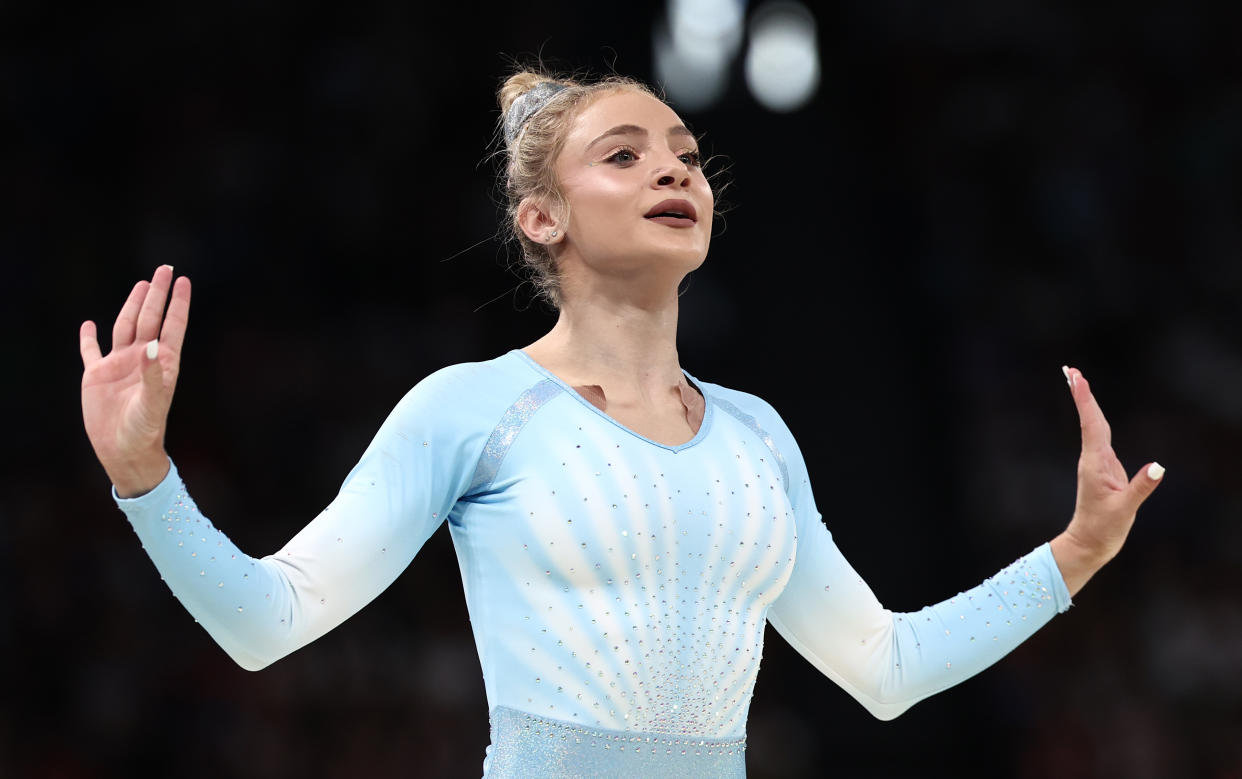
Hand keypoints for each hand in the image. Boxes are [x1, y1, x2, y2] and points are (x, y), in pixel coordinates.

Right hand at [80, 265, 191, 496]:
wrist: (124, 451)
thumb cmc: (145, 430)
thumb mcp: (152, 403)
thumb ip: (153, 375)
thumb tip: (150, 346)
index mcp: (161, 363)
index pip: (171, 325)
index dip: (178, 303)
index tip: (183, 281)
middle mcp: (141, 359)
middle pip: (150, 318)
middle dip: (156, 294)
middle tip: (164, 269)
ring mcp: (119, 366)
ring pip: (125, 327)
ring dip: (132, 305)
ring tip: (141, 285)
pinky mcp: (97, 376)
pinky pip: (91, 351)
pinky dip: (88, 338)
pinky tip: (89, 325)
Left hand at [1050, 366, 1162, 595]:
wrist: (1089, 543)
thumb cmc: (1104, 528)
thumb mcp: (1125, 509)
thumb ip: (1141, 487)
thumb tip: (1158, 466)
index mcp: (1095, 463)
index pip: (1091, 425)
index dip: (1086, 401)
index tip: (1077, 379)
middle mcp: (1093, 459)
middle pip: (1090, 420)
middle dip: (1082, 394)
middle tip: (1071, 369)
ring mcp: (1098, 463)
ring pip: (1093, 426)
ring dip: (1086, 403)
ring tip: (1076, 379)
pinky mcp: (1104, 469)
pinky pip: (1100, 437)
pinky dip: (1096, 419)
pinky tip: (1093, 412)